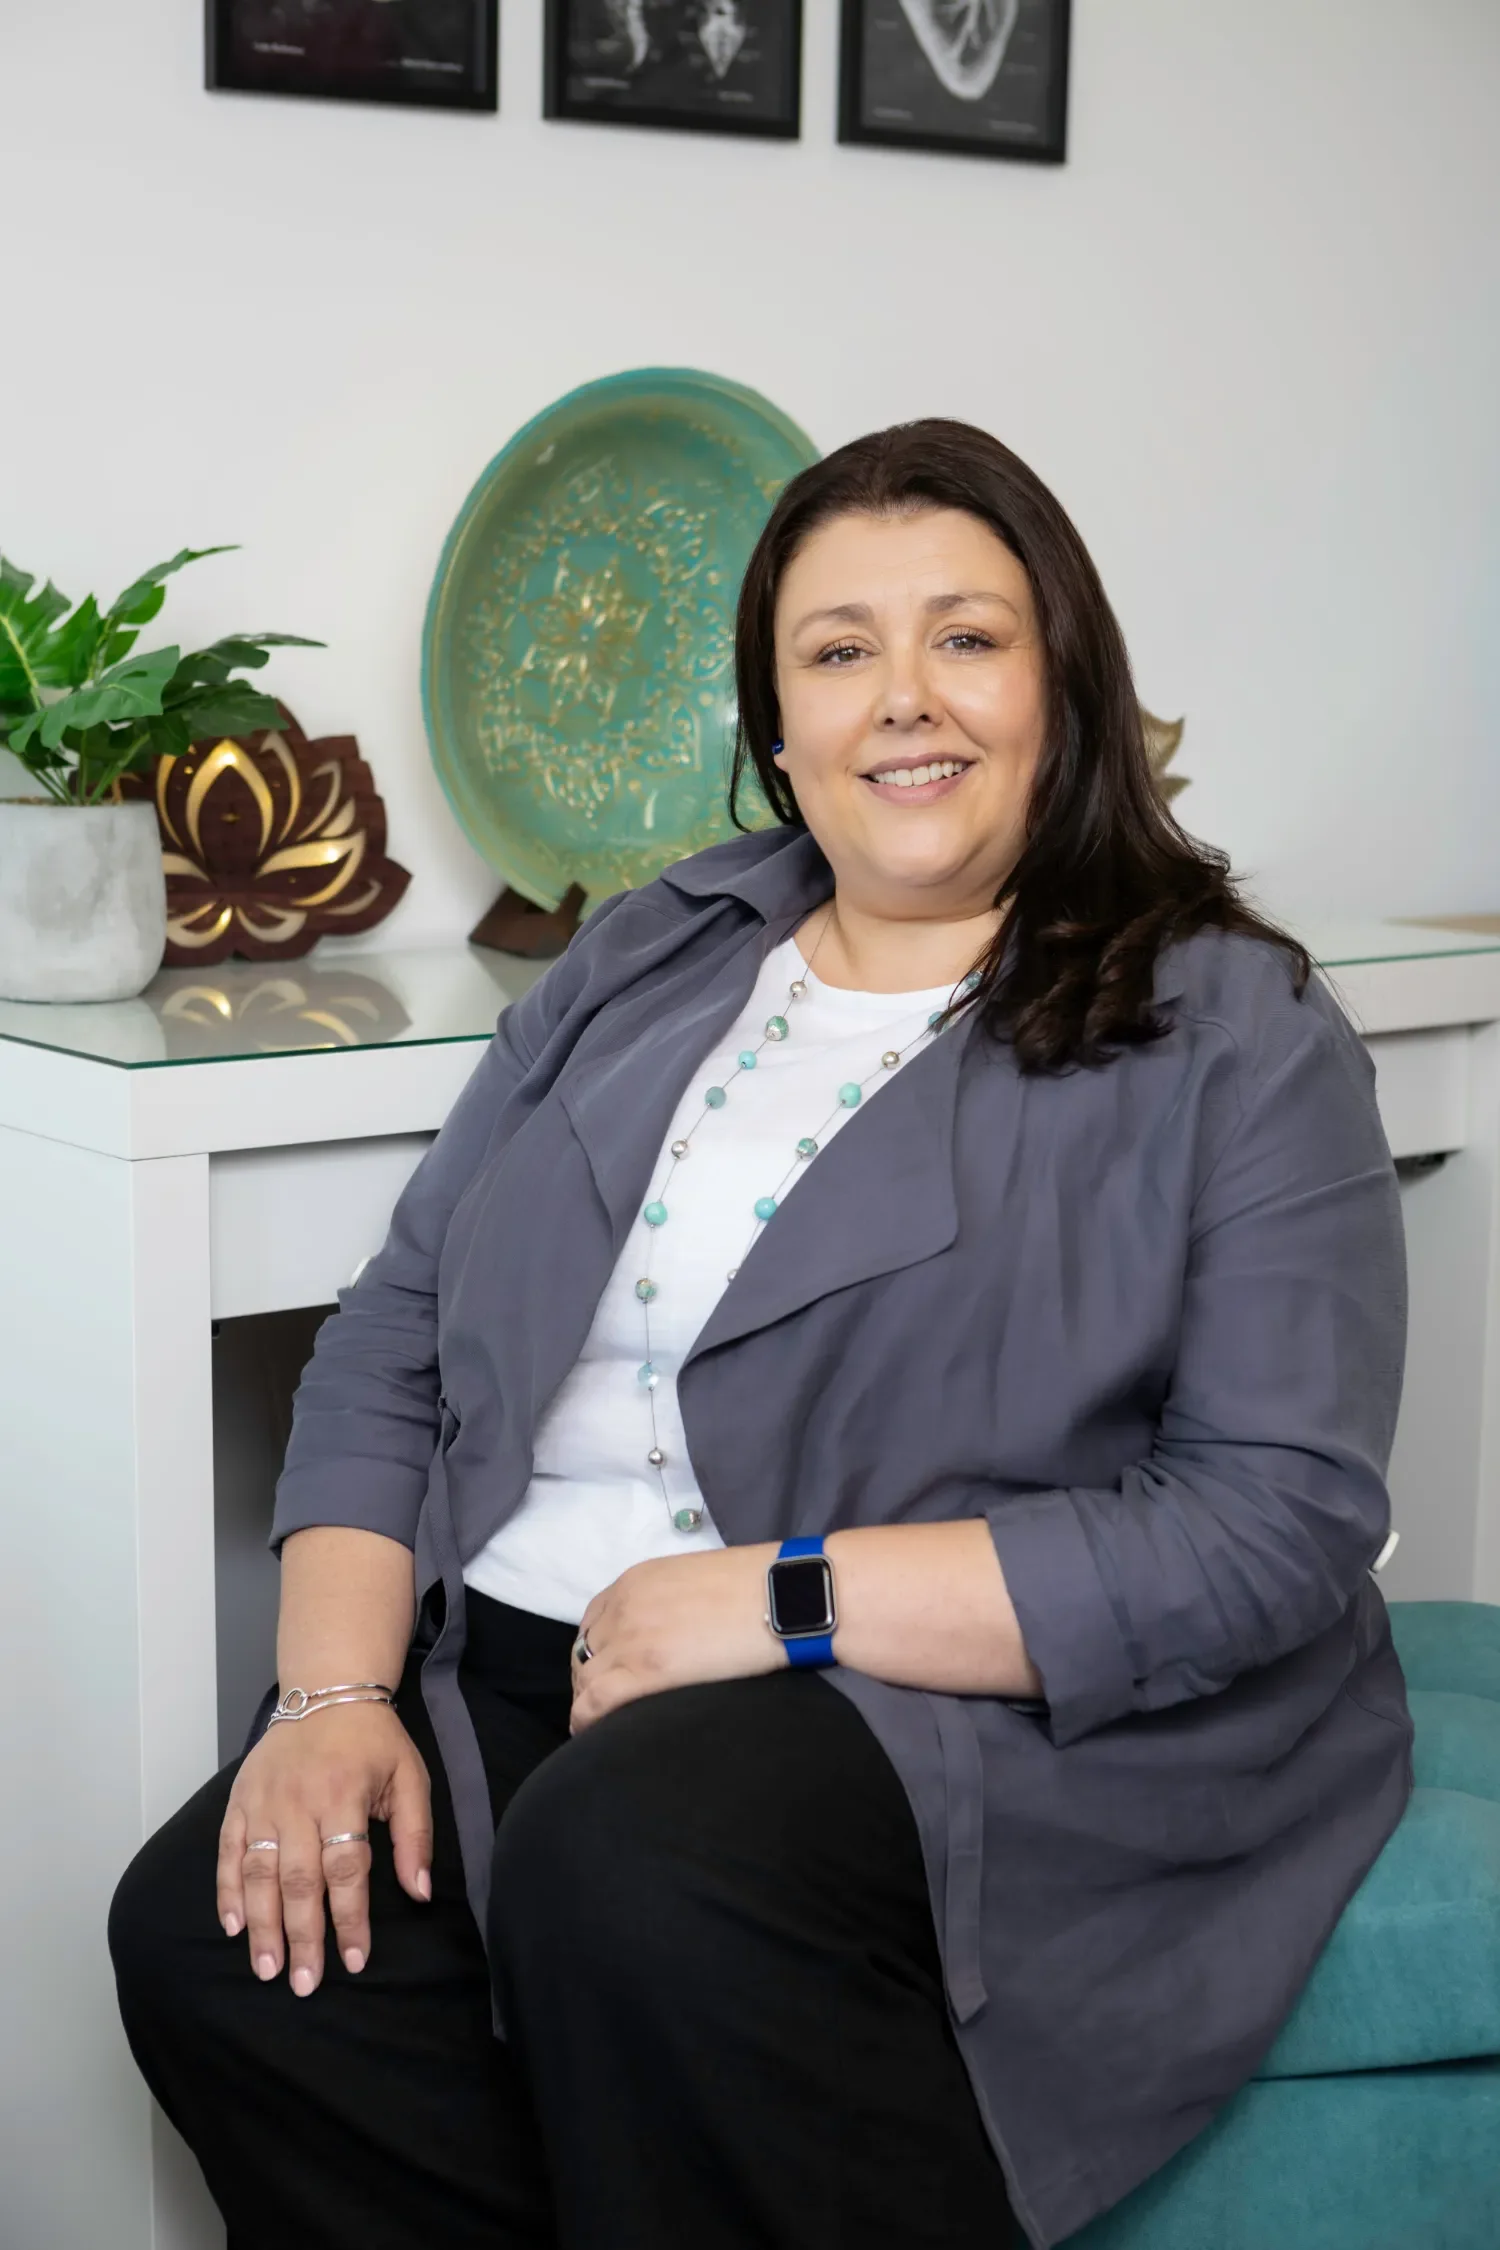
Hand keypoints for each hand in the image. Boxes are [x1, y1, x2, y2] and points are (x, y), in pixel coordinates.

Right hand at [217, 1702, 431, 1995]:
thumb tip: (420, 1893)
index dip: (351, 1918)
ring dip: (262, 1925)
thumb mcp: (411, 1777)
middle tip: (304, 1984)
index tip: (355, 1961)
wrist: (326, 1690)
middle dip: (302, 1935)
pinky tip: (233, 1927)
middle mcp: (298, 1801)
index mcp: (344, 1794)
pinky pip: (228, 1851)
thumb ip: (416, 1836)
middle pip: (298, 1879)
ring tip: (268, 1969)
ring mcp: (263, 1801)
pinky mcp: (239, 1800)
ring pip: (259, 1872)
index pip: (346, 1868)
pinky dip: (228, 1890)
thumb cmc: (374, 1741)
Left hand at [570, 1545, 783, 1732]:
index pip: (594, 1621)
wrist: (783, 1595)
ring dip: (587, 1702)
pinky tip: (592, 1734)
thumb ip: (672, 1603)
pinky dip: (585, 1720)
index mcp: (636, 1581)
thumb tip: (673, 1630)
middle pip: (585, 1651)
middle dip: (590, 1678)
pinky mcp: (644, 1671)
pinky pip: (595, 1702)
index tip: (607, 1672)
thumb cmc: (757, 1586)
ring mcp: (630, 1639)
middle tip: (605, 1705)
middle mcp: (623, 1607)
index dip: (596, 1651)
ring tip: (600, 1726)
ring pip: (585, 1679)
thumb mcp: (697, 1581)